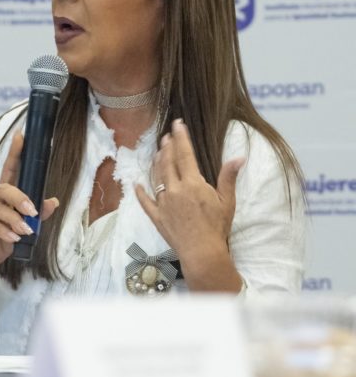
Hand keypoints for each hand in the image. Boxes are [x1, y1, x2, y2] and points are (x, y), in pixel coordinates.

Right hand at [0, 131, 59, 275]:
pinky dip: (3, 230)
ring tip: (25, 231)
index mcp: (1, 193)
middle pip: (4, 188)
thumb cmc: (5, 237)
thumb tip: (53, 202)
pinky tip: (12, 237)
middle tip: (33, 211)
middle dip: (20, 198)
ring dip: (14, 219)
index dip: (14, 152)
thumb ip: (38, 214)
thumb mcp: (25, 225)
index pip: (8, 169)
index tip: (21, 136)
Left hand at [134, 118, 243, 262]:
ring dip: (156, 163)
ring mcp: (163, 202)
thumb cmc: (217, 226)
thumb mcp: (227, 201)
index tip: (177, 124)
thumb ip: (228, 177)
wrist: (202, 252)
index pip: (184, 154)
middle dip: (166, 147)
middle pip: (168, 163)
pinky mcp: (156, 216)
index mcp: (192, 183)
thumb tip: (239, 157)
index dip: (180, 138)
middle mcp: (174, 189)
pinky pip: (145, 201)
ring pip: (156, 177)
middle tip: (166, 136)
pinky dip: (140, 192)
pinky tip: (136, 184)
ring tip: (157, 152)